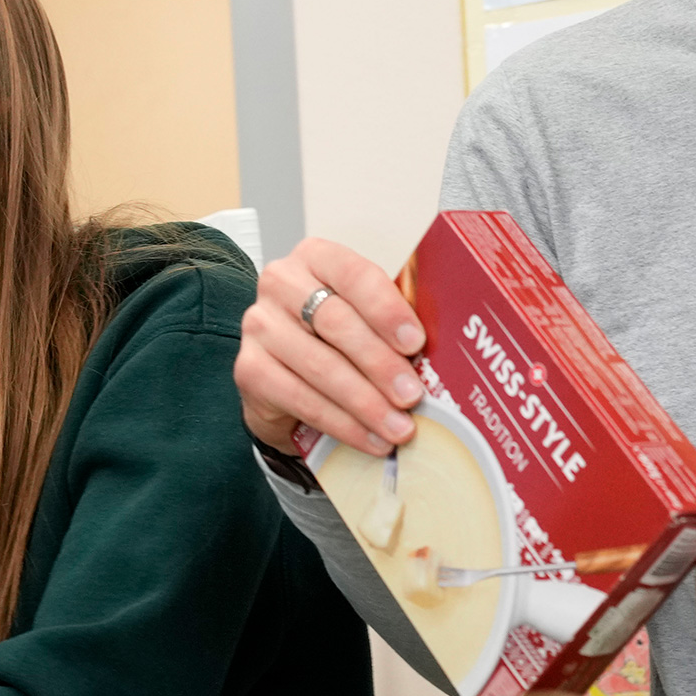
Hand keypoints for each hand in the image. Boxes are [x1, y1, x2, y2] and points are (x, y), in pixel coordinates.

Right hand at [233, 237, 426, 456]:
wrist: (287, 372)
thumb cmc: (335, 337)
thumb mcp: (364, 315)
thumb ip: (392, 320)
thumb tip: (446, 349)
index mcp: (316, 257)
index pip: (354, 275)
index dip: (387, 310)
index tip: (415, 343)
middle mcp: (280, 283)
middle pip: (336, 323)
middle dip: (380, 364)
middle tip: (412, 395)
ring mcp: (259, 326)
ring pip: (320, 366)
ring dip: (365, 403)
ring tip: (398, 427)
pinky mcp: (248, 368)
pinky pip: (300, 398)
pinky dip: (341, 424)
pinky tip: (369, 439)